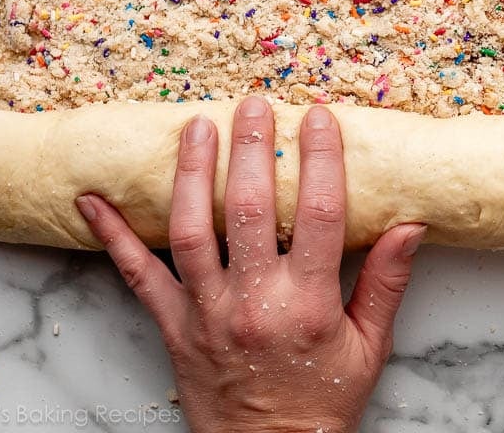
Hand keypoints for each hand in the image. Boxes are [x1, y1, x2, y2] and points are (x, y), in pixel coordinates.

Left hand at [75, 96, 425, 432]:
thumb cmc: (324, 400)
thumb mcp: (371, 344)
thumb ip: (387, 282)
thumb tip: (411, 226)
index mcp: (307, 304)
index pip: (318, 215)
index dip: (321, 161)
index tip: (320, 118)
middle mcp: (253, 302)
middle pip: (246, 210)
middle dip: (250, 149)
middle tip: (253, 104)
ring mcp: (206, 312)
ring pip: (190, 230)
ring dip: (190, 173)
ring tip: (195, 127)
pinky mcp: (173, 325)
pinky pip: (136, 275)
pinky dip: (111, 235)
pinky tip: (92, 199)